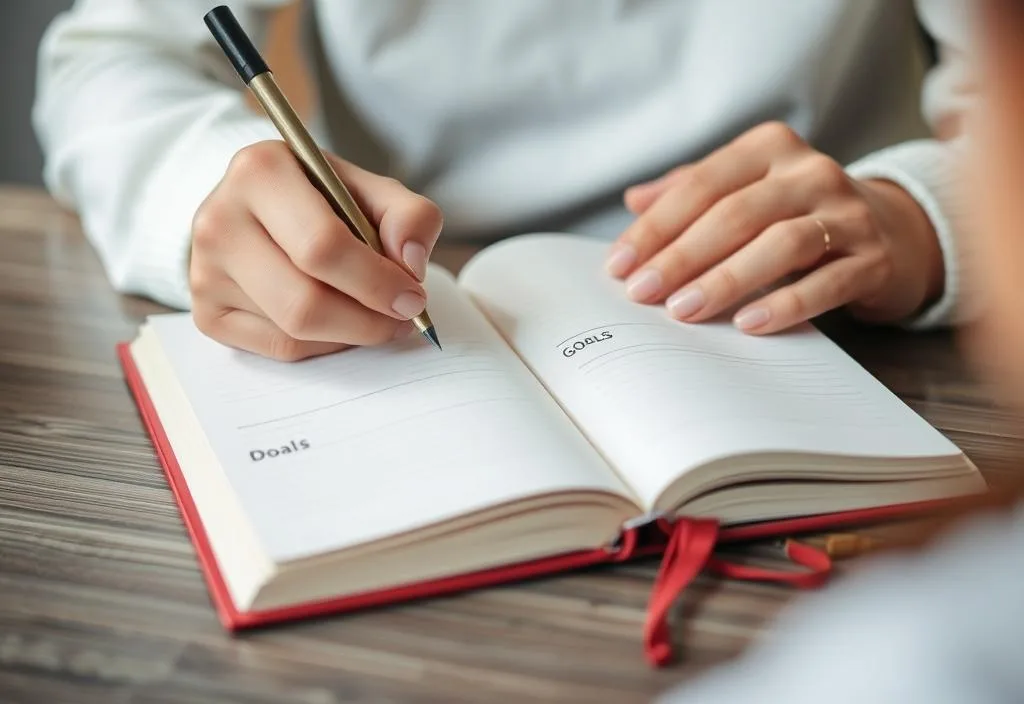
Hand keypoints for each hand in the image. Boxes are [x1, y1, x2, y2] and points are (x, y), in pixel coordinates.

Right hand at [189, 140, 442, 359]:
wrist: (261, 209)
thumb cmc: (321, 200)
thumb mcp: (368, 189)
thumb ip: (408, 215)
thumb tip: (410, 263)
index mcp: (260, 172)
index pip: (323, 246)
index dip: (378, 282)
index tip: (413, 297)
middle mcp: (220, 220)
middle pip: (306, 301)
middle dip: (368, 319)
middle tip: (401, 317)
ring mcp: (204, 271)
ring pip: (294, 331)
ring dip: (350, 334)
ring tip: (375, 316)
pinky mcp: (206, 313)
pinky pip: (279, 348)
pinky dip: (323, 345)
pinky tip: (339, 323)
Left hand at [605, 122, 944, 333]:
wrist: (892, 231)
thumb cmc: (796, 212)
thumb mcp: (745, 190)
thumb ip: (691, 191)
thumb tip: (633, 201)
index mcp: (770, 148)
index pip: (701, 185)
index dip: (656, 226)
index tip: (620, 264)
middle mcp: (811, 172)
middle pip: (735, 214)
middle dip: (681, 256)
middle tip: (642, 292)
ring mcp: (849, 213)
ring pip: (779, 244)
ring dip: (725, 280)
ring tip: (683, 310)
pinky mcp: (874, 258)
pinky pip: (827, 282)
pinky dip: (785, 305)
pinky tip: (747, 324)